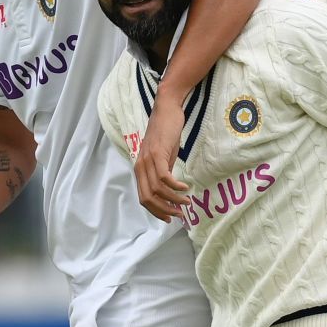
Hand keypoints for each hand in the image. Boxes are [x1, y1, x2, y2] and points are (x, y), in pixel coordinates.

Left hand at [135, 97, 188, 220]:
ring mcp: (148, 160)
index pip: (143, 198)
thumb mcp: (163, 156)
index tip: (170, 217)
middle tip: (179, 214)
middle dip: (164, 210)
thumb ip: (163, 172)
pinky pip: (164, 177)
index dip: (156, 211)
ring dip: (173, 200)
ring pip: (157, 190)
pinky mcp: (157, 153)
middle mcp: (140, 166)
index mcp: (140, 169)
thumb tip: (169, 189)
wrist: (167, 109)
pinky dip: (175, 187)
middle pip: (148, 198)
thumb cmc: (166, 132)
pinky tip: (185, 188)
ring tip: (186, 202)